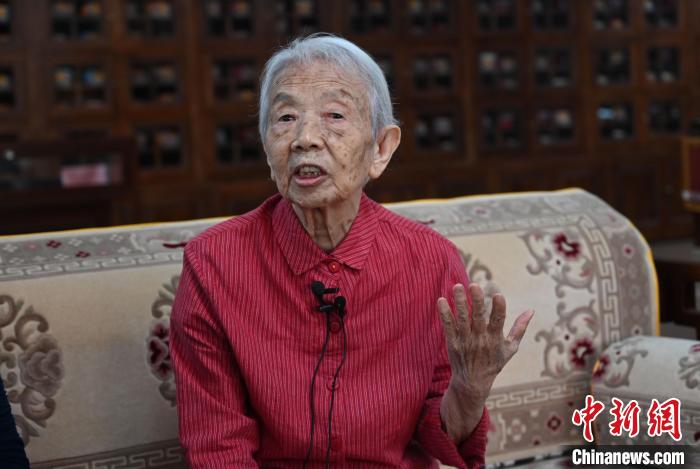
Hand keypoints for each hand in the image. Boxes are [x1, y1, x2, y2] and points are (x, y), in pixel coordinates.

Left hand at [437, 283, 533, 441]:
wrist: (473, 383)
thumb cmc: (494, 362)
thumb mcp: (510, 348)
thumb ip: (520, 328)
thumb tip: (531, 310)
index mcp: (496, 339)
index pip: (499, 321)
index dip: (499, 308)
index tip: (498, 294)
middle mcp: (480, 339)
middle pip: (478, 317)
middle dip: (477, 301)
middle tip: (473, 285)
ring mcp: (465, 341)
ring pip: (462, 319)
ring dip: (460, 302)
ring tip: (457, 286)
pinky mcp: (452, 343)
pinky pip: (448, 326)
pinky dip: (444, 314)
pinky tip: (441, 300)